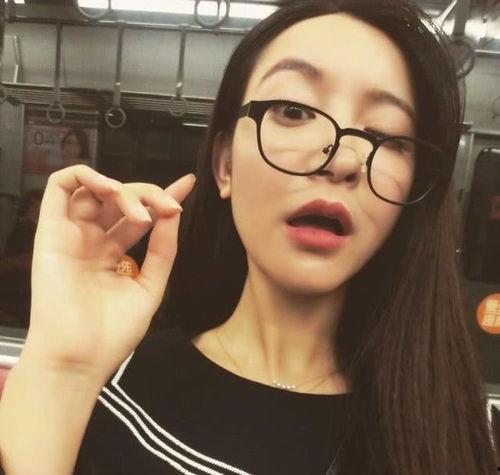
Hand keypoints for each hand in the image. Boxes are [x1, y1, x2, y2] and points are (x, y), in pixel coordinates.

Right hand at [21, 165, 195, 383]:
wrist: (81, 358)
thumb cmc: (113, 332)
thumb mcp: (150, 287)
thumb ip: (163, 250)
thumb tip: (173, 214)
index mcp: (114, 255)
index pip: (140, 216)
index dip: (162, 197)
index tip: (188, 184)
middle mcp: (93, 241)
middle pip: (121, 200)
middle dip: (150, 195)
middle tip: (170, 208)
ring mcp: (72, 235)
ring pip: (95, 189)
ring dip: (123, 189)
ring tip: (142, 212)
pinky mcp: (50, 231)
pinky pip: (58, 187)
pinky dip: (84, 175)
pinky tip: (109, 187)